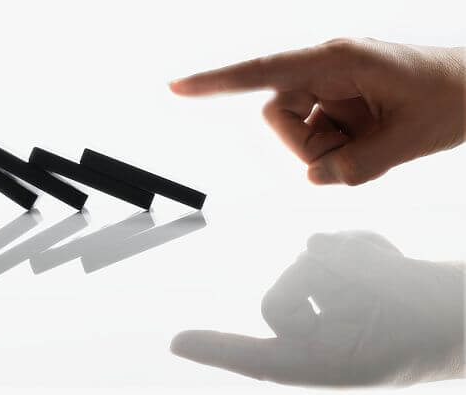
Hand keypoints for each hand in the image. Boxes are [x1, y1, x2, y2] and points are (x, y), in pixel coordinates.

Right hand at [170, 38, 464, 184]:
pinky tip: (373, 139)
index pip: (264, 72)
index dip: (217, 81)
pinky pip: (317, 133)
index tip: (177, 88)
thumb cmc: (453, 96)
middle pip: (278, 114)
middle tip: (355, 154)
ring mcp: (331, 84)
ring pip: (295, 129)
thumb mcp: (409, 139)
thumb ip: (356, 165)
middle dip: (307, 145)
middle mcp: (326, 68)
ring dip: (326, 148)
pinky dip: (339, 149)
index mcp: (338, 60)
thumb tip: (313, 175)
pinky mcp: (338, 100)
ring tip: (375, 142)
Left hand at [170, 231, 464, 386]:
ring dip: (358, 263)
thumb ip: (348, 280)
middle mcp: (315, 334)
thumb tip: (313, 243)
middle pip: (287, 290)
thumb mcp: (392, 310)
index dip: (217, 350)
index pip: (260, 357)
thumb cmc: (431, 328)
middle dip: (327, 282)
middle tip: (379, 297)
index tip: (176, 343)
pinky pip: (337, 246)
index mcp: (319, 362)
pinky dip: (368, 250)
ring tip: (396, 282)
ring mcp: (326, 304)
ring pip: (315, 259)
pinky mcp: (340, 276)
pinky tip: (393, 263)